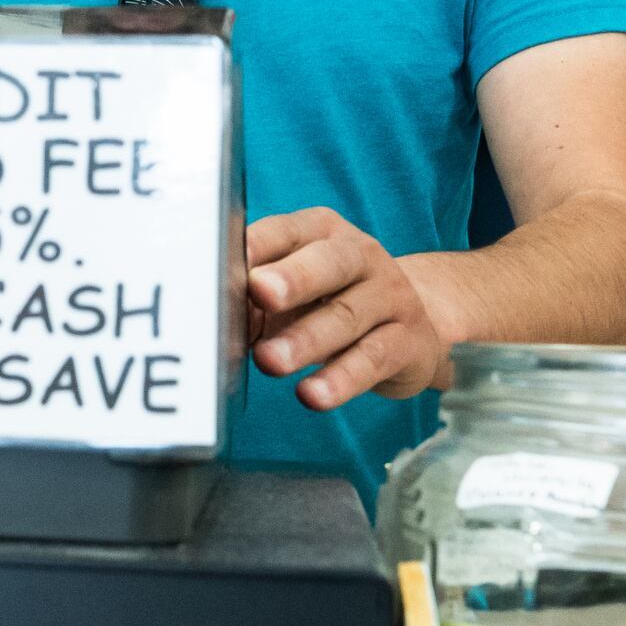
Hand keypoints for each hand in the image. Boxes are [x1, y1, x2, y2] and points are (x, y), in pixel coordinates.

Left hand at [246, 208, 459, 410]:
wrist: (409, 327)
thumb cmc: (331, 302)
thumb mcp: (294, 292)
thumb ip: (255, 301)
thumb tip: (216, 321)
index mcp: (322, 232)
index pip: (288, 231)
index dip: (260, 243)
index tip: (229, 258)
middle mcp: (361, 255)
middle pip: (328, 263)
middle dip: (293, 277)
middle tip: (261, 293)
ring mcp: (390, 296)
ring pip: (348, 315)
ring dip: (307, 339)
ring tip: (271, 361)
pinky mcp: (408, 341)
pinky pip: (373, 359)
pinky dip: (341, 379)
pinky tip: (313, 395)